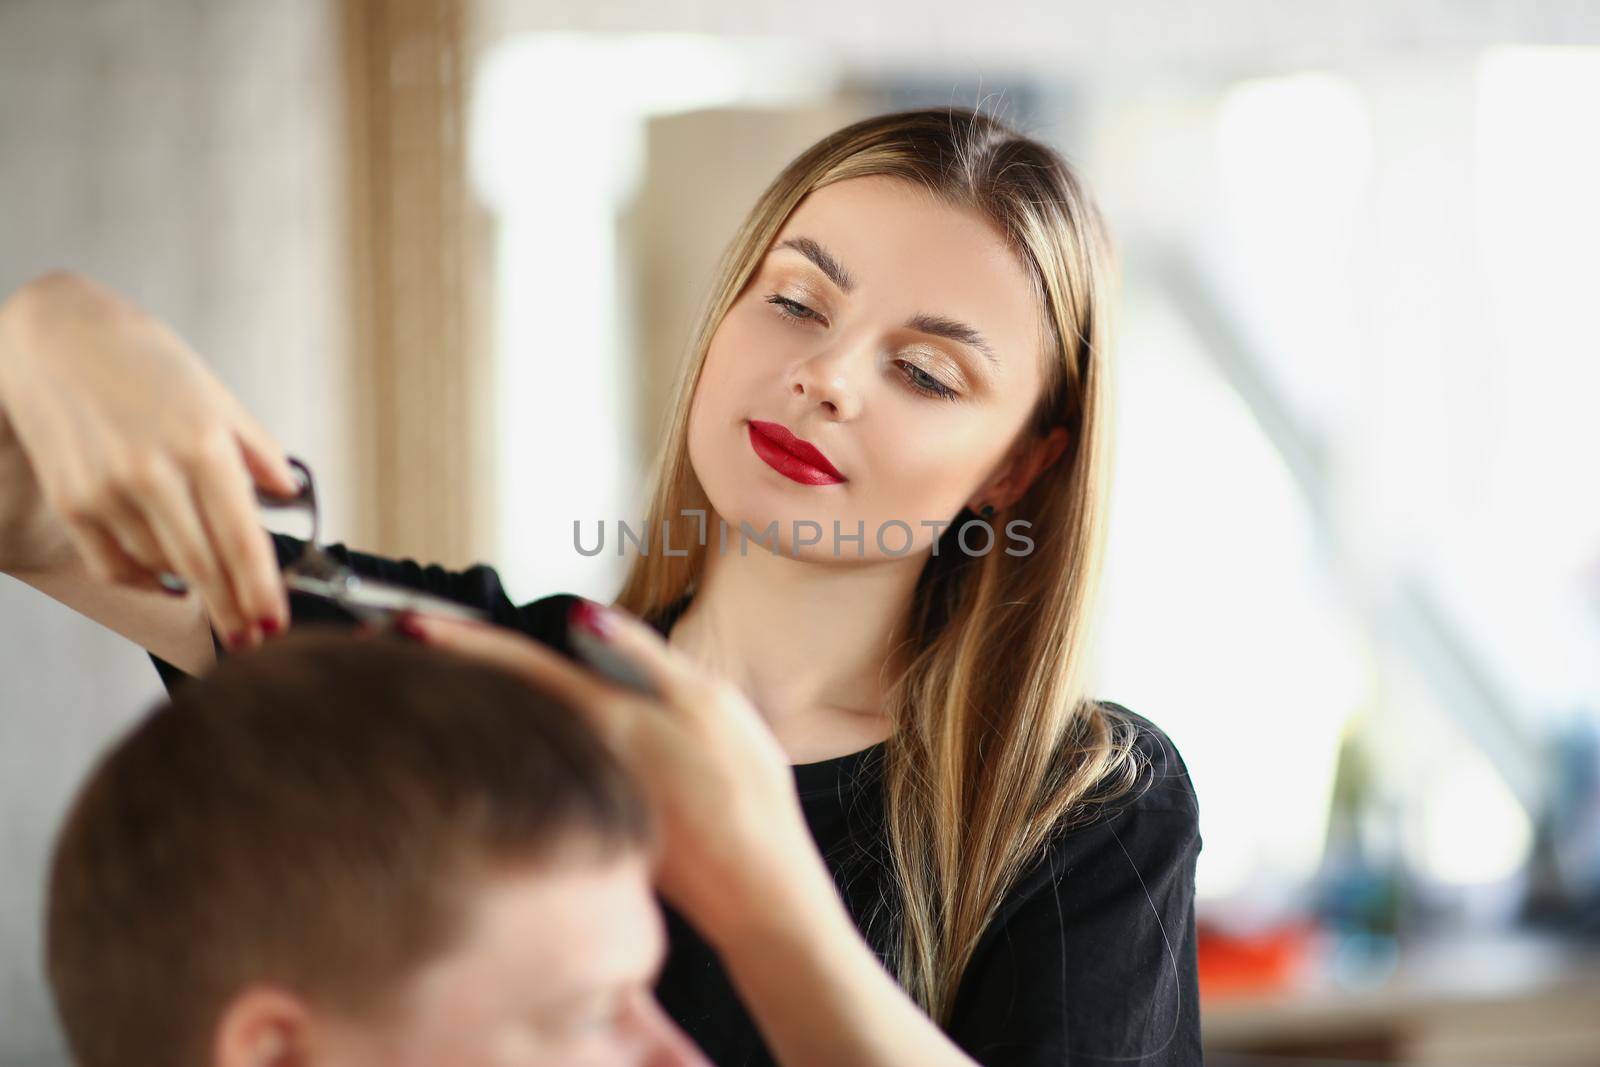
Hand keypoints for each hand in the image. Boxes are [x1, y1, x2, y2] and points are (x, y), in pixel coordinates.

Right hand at [0, 272, 299, 645]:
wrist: (53, 335)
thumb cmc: (141, 358)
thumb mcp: (214, 393)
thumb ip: (256, 449)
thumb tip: (287, 492)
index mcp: (201, 444)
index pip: (242, 539)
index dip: (261, 591)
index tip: (276, 623)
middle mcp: (153, 472)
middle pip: (203, 566)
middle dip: (233, 609)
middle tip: (253, 637)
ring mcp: (107, 491)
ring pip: (162, 568)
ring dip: (192, 589)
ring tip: (215, 596)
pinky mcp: (72, 501)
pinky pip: (114, 565)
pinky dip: (144, 580)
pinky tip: (165, 581)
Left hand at [403, 602, 828, 941]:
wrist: (755, 895)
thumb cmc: (743, 796)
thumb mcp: (709, 702)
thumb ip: (645, 656)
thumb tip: (584, 614)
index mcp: (603, 719)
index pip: (514, 666)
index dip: (457, 640)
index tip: (403, 622)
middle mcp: (577, 759)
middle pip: (500, 703)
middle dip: (447, 673)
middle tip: (393, 643)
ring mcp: (582, 793)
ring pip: (517, 737)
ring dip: (474, 707)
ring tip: (435, 679)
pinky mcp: (595, 817)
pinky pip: (541, 766)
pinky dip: (512, 743)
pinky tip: (505, 736)